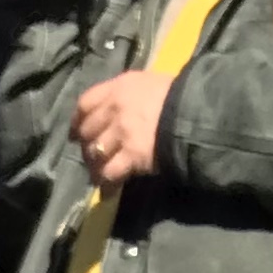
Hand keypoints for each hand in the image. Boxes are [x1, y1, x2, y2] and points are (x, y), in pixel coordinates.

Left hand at [72, 69, 171, 186]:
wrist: (196, 112)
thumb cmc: (178, 94)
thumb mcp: (150, 82)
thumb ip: (129, 93)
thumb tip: (118, 106)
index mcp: (119, 87)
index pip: (85, 103)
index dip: (76, 121)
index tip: (75, 134)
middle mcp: (115, 109)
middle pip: (87, 132)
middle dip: (86, 147)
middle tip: (91, 158)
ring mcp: (122, 133)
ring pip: (95, 154)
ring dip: (95, 167)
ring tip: (99, 176)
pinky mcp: (131, 156)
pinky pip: (110, 173)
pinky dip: (107, 184)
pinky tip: (108, 191)